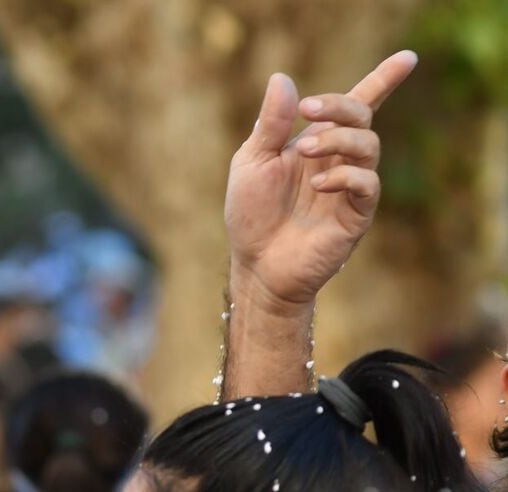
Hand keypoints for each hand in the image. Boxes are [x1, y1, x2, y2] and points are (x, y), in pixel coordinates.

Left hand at [225, 50, 417, 311]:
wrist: (256, 265)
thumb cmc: (252, 214)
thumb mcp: (253, 162)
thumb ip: (270, 125)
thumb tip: (282, 79)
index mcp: (317, 141)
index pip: (356, 105)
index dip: (384, 80)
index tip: (407, 58)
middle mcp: (338, 159)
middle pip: (362, 115)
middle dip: (340, 106)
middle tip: (306, 109)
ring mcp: (350, 187)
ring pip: (368, 145)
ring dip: (337, 139)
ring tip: (305, 150)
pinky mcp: (356, 215)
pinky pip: (367, 184)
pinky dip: (346, 175)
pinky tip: (320, 182)